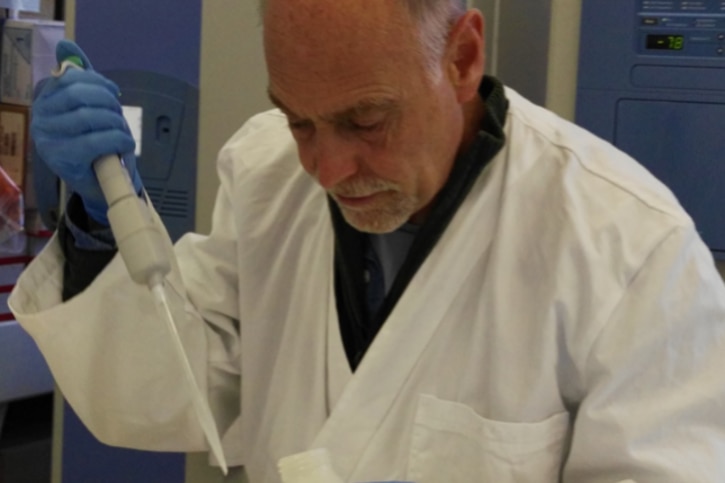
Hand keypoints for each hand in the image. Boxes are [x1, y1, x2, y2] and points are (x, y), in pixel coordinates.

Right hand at [30, 40, 141, 224]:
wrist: (102, 183)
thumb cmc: (96, 142)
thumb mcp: (89, 107)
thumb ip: (79, 76)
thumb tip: (66, 45)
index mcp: (45, 101)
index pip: (70, 78)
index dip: (98, 81)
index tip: (114, 92)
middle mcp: (40, 118)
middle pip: (80, 95)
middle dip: (109, 103)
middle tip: (119, 116)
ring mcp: (48, 140)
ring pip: (91, 117)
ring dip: (116, 124)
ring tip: (121, 134)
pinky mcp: (63, 160)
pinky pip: (97, 140)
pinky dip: (119, 140)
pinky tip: (125, 145)